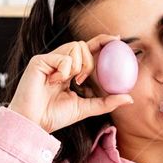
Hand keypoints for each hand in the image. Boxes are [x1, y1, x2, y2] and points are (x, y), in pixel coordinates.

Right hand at [8, 35, 133, 133]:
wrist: (34, 122)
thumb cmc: (54, 116)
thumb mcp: (86, 108)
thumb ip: (106, 102)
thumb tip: (129, 98)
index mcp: (69, 70)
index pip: (87, 50)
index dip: (101, 41)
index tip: (117, 39)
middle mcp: (59, 62)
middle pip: (83, 46)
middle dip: (89, 63)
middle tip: (80, 81)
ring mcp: (49, 60)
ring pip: (75, 47)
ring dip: (77, 67)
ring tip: (66, 82)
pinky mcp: (40, 61)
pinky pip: (63, 57)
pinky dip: (64, 71)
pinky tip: (53, 82)